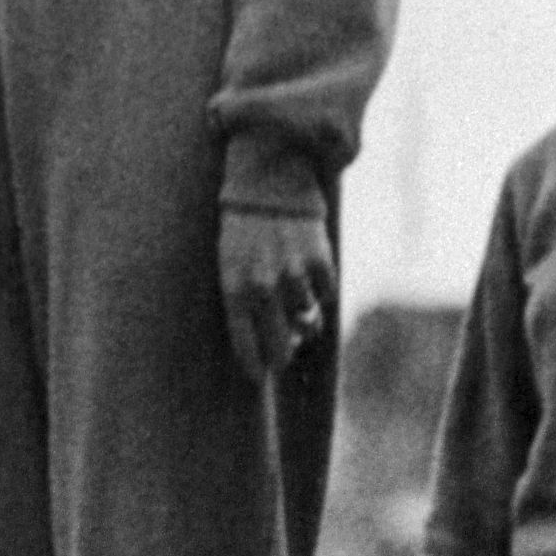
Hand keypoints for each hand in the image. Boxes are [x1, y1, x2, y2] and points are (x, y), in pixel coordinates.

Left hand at [218, 200, 334, 383]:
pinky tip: (310, 272)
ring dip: (303, 315)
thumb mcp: (229, 262)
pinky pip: (326, 295)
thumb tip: (277, 340)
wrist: (270, 179)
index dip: (254, 366)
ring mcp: (293, 275)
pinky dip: (321, 290)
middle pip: (280, 347)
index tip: (259, 375)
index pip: (245, 346)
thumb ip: (245, 301)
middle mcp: (263, 287)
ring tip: (294, 294)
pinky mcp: (319, 262)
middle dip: (283, 356)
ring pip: (306, 319)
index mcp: (234, 289)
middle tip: (285, 354)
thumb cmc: (244, 228)